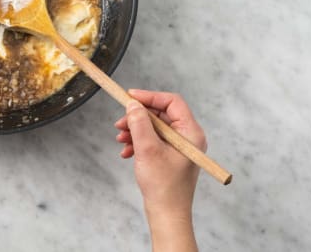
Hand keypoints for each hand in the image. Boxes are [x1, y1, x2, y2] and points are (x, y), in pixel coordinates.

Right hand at [115, 90, 205, 251]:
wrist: (166, 214)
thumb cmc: (164, 186)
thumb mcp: (147, 149)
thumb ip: (139, 123)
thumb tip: (133, 104)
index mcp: (190, 132)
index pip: (171, 102)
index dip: (150, 97)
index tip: (130, 97)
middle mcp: (187, 137)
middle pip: (160, 114)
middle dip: (138, 117)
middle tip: (120, 122)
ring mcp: (179, 147)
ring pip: (154, 127)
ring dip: (135, 130)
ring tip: (121, 139)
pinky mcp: (170, 155)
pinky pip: (152, 139)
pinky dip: (138, 142)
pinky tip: (126, 151)